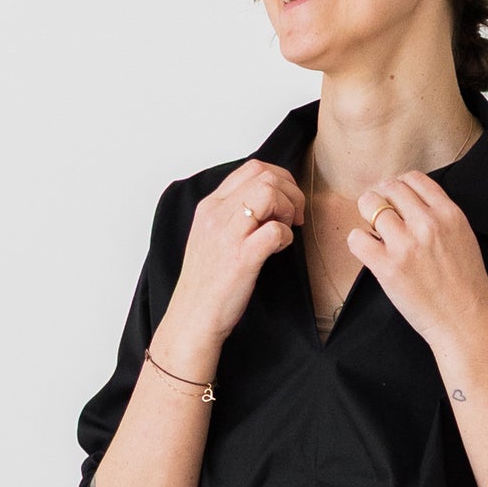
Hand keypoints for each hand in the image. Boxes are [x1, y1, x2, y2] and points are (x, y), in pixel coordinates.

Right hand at [163, 159, 304, 349]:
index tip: (287, 202)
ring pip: (269, 193)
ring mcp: (228, 234)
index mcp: (210, 206)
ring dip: (288, 208)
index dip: (280, 179)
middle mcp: (217, 214)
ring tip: (287, 229)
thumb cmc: (207, 283)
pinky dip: (286, 236)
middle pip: (264, 175)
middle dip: (290, 191)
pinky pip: (275, 230)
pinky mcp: (241, 258)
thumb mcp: (214, 238)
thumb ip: (234, 215)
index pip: (252, 168)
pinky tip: (279, 249)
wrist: (193, 317)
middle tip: (294, 216)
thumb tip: (269, 204)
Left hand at [349, 171, 487, 355]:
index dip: (399, 187)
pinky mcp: (387, 267)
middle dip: (381, 198)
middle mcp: (427, 223)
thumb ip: (440, 216)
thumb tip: (409, 204)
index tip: (395, 201)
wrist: (466, 323)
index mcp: (449, 214)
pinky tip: (370, 252)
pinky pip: (357, 238)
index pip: (413, 178)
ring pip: (370, 205)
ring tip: (377, 235)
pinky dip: (359, 241)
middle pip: (389, 187)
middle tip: (380, 216)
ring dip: (368, 217)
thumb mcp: (464, 238)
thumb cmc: (467, 287)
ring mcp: (406, 244)